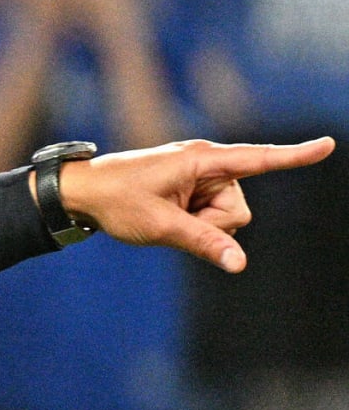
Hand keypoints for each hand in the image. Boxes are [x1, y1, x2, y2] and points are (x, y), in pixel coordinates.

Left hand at [49, 137, 335, 272]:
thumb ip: (203, 243)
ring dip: (200, 225)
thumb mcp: (160, 226)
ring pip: (226, 218)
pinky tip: (167, 214)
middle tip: (170, 219)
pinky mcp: (195, 187)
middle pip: (238, 210)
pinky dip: (194, 223)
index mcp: (201, 160)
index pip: (258, 159)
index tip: (328, 145)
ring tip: (164, 214)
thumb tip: (239, 264)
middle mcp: (207, 163)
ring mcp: (201, 176)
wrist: (84, 191)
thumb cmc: (117, 202)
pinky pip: (211, 216)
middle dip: (212, 225)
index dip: (294, 157)